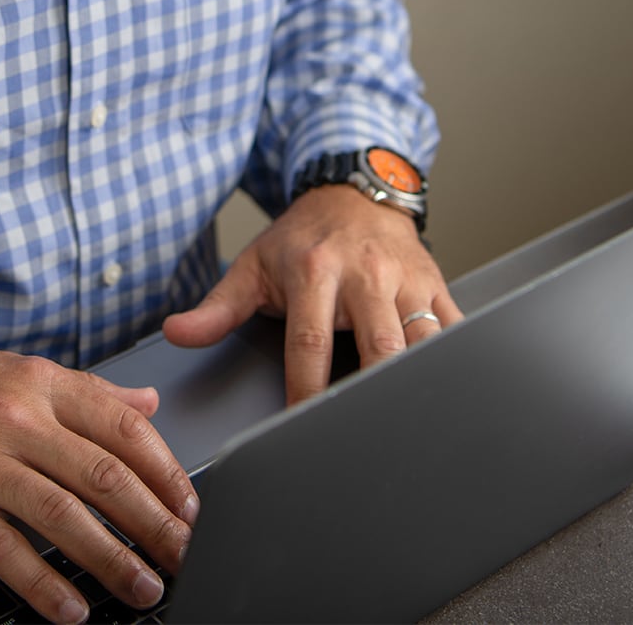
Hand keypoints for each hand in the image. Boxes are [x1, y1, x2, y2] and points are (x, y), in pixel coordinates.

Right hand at [0, 349, 198, 624]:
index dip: (165, 471)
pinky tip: (72, 608)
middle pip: (103, 476)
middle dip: (154, 522)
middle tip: (184, 554)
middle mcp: (17, 419)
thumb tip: (147, 406)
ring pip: (64, 517)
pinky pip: (7, 551)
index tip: (190, 506)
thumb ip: (88, 393)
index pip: (123, 427)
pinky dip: (44, 585)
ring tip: (143, 588)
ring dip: (111, 560)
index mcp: (42, 384)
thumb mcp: (20, 374)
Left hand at [163, 184, 462, 403]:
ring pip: (424, 339)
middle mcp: (365, 274)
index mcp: (315, 271)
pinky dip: (456, 362)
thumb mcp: (254, 264)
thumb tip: (177, 333)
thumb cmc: (302, 238)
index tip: (301, 432)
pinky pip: (455, 327)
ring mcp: (406, 279)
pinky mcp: (437, 283)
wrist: (353, 192)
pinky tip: (450, 395)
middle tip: (366, 440)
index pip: (310, 345)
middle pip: (379, 345)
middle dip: (374, 395)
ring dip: (419, 382)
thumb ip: (217, 307)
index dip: (306, 395)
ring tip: (411, 426)